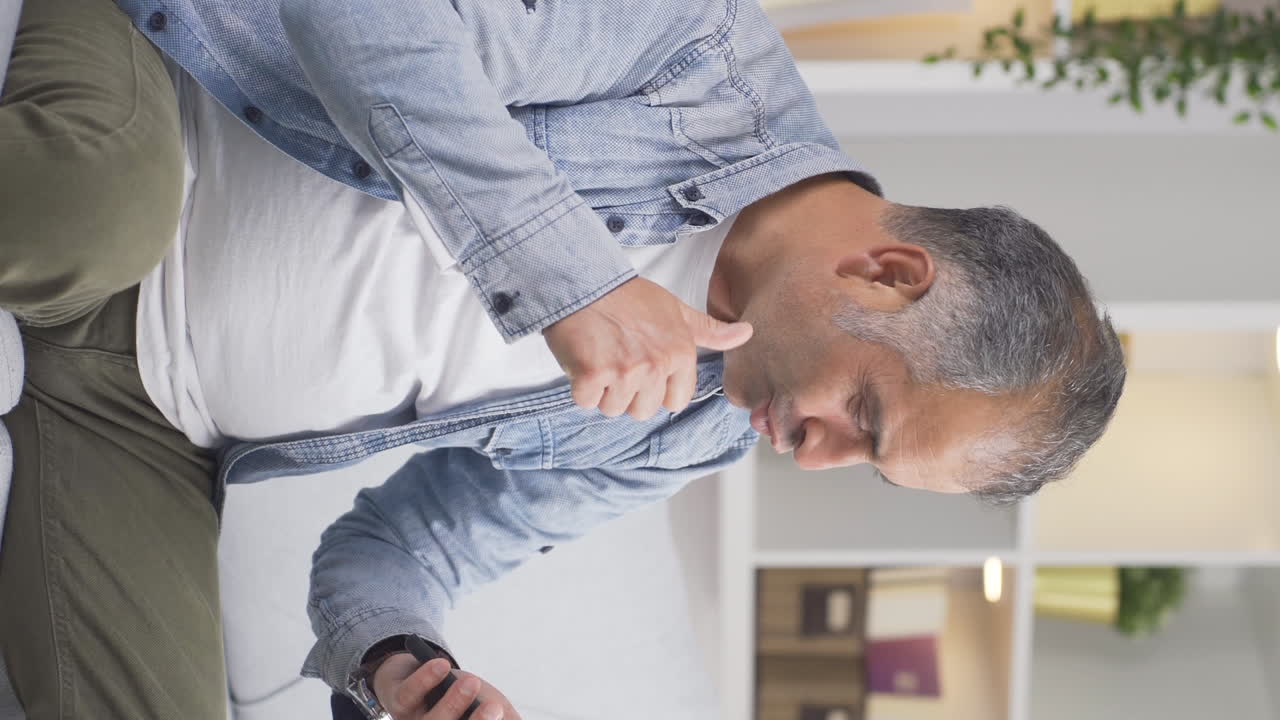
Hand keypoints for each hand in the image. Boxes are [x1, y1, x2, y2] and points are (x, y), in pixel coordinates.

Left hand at [373, 654, 520, 719]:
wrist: (423, 670)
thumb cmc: (458, 693)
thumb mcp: (489, 705)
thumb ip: (508, 718)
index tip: (499, 710)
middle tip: (495, 708)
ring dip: (452, 702)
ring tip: (471, 682)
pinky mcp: (397, 700)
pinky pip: (409, 694)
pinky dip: (425, 679)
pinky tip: (443, 666)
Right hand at [543, 277, 751, 419]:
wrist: (585, 282)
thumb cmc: (628, 297)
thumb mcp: (676, 310)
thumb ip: (709, 330)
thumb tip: (746, 333)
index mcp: (680, 355)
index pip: (676, 402)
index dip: (656, 389)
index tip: (643, 367)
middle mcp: (656, 366)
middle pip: (643, 411)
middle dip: (628, 393)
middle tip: (618, 359)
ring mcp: (624, 372)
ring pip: (614, 409)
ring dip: (604, 390)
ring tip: (601, 356)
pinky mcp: (592, 375)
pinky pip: (587, 401)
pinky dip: (581, 386)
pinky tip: (584, 358)